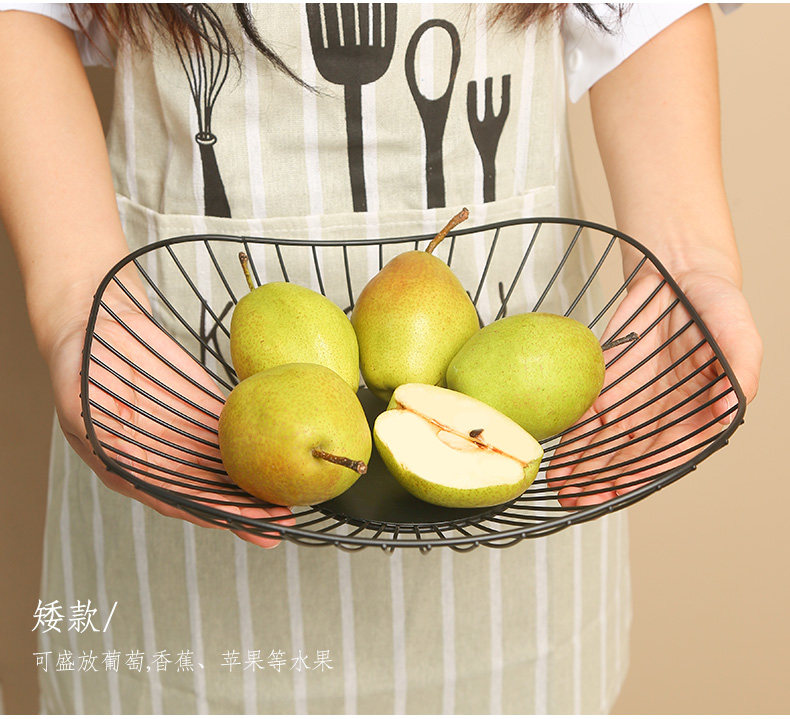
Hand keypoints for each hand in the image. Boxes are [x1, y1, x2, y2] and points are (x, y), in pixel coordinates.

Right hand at [46, 303, 294, 546]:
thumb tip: (124, 465)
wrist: (97, 322)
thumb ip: (100, 435)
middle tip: (281, 522)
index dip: (214, 513)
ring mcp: (183, 437)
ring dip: (254, 488)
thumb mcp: (78, 403)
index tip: (247, 522)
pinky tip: (279, 458)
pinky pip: (230, 436)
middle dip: (244, 512)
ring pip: (224, 471)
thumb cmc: (80, 364)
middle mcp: (161, 460)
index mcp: (130, 469)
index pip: (179, 500)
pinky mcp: (201, 413)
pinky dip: (255, 450)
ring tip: (289, 501)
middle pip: (209, 493)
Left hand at [547, 269, 761, 507]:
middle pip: (629, 455)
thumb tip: (731, 407)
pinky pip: (588, 412)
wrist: (679, 274)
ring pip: (604, 441)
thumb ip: (741, 371)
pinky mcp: (609, 382)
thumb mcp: (740, 334)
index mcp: (698, 413)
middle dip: (600, 480)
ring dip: (581, 464)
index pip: (667, 455)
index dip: (640, 476)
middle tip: (572, 498)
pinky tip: (556, 451)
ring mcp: (634, 400)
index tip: (614, 492)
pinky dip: (572, 433)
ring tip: (558, 485)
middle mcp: (662, 413)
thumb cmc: (717, 306)